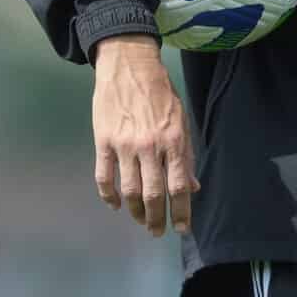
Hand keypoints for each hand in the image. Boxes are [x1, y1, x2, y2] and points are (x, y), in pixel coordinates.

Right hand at [92, 34, 196, 236]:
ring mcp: (124, 146)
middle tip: (158, 231)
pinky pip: (104, 178)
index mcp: (173, 140)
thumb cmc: (161, 92)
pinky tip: (116, 205)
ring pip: (129, 191)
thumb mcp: (181, 120)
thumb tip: (192, 187)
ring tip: (142, 220)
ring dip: (136, 211)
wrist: (129, 65)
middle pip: (154, 194)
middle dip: (158, 219)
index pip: (178, 186)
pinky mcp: (103, 142)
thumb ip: (186, 154)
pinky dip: (109, 196)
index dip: (181, 212)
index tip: (183, 228)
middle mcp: (149, 146)